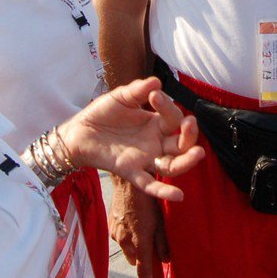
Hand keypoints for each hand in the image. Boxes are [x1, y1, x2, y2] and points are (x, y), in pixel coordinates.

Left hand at [61, 77, 204, 200]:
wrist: (78, 131)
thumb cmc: (102, 113)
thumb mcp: (120, 97)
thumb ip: (137, 90)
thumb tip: (157, 81)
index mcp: (155, 123)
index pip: (173, 118)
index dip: (168, 107)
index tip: (154, 95)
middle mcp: (155, 142)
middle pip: (181, 143)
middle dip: (189, 135)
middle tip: (189, 124)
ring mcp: (144, 158)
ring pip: (172, 165)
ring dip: (186, 161)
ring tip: (198, 153)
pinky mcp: (130, 171)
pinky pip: (149, 184)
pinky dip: (163, 191)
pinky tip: (178, 196)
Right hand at [110, 179, 167, 277]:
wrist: (127, 181)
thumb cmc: (149, 200)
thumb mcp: (161, 221)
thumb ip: (163, 243)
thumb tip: (166, 261)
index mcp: (140, 242)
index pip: (144, 272)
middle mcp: (125, 242)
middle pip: (136, 260)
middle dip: (144, 258)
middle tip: (151, 243)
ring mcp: (116, 235)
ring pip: (128, 249)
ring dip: (135, 245)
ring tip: (142, 227)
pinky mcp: (111, 227)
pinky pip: (121, 238)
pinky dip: (127, 235)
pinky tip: (133, 220)